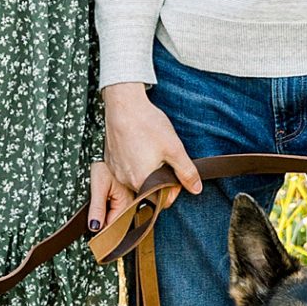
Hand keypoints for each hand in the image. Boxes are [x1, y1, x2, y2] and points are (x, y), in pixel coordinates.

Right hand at [95, 83, 201, 226]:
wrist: (124, 105)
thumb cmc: (147, 125)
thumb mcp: (174, 148)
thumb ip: (186, 172)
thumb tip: (196, 189)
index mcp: (142, 182)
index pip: (162, 200)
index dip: (173, 188)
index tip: (175, 172)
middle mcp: (126, 180)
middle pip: (149, 191)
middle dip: (160, 179)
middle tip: (165, 158)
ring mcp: (116, 171)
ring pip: (137, 179)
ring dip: (147, 171)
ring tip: (151, 150)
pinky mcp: (110, 161)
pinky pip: (126, 170)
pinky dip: (134, 163)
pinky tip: (139, 147)